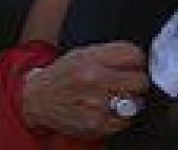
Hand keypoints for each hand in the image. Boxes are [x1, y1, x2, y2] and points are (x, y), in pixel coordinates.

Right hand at [20, 42, 148, 139]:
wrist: (37, 99)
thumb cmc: (60, 77)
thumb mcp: (79, 55)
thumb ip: (108, 54)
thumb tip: (137, 58)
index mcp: (89, 58)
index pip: (133, 55)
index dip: (136, 60)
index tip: (133, 65)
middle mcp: (93, 79)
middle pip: (140, 81)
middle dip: (135, 82)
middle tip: (125, 83)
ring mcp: (96, 104)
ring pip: (135, 103)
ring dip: (127, 101)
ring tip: (111, 98)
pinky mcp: (97, 124)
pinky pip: (126, 120)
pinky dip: (119, 116)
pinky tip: (104, 110)